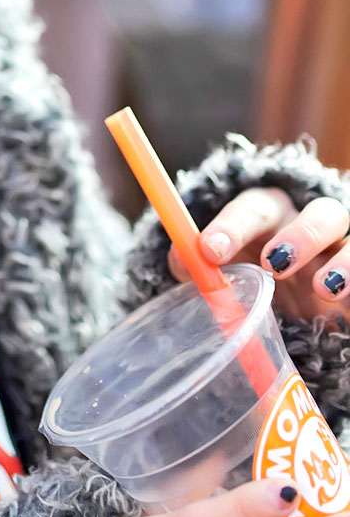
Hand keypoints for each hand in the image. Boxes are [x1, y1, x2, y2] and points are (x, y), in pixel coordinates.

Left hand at [167, 188, 349, 321]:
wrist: (288, 300)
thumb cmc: (248, 270)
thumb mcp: (221, 266)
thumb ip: (198, 263)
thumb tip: (183, 260)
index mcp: (270, 216)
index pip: (254, 209)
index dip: (233, 225)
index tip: (210, 250)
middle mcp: (312, 228)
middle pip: (321, 213)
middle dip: (301, 234)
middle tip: (274, 263)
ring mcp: (340, 254)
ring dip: (344, 262)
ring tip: (323, 288)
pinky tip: (345, 307)